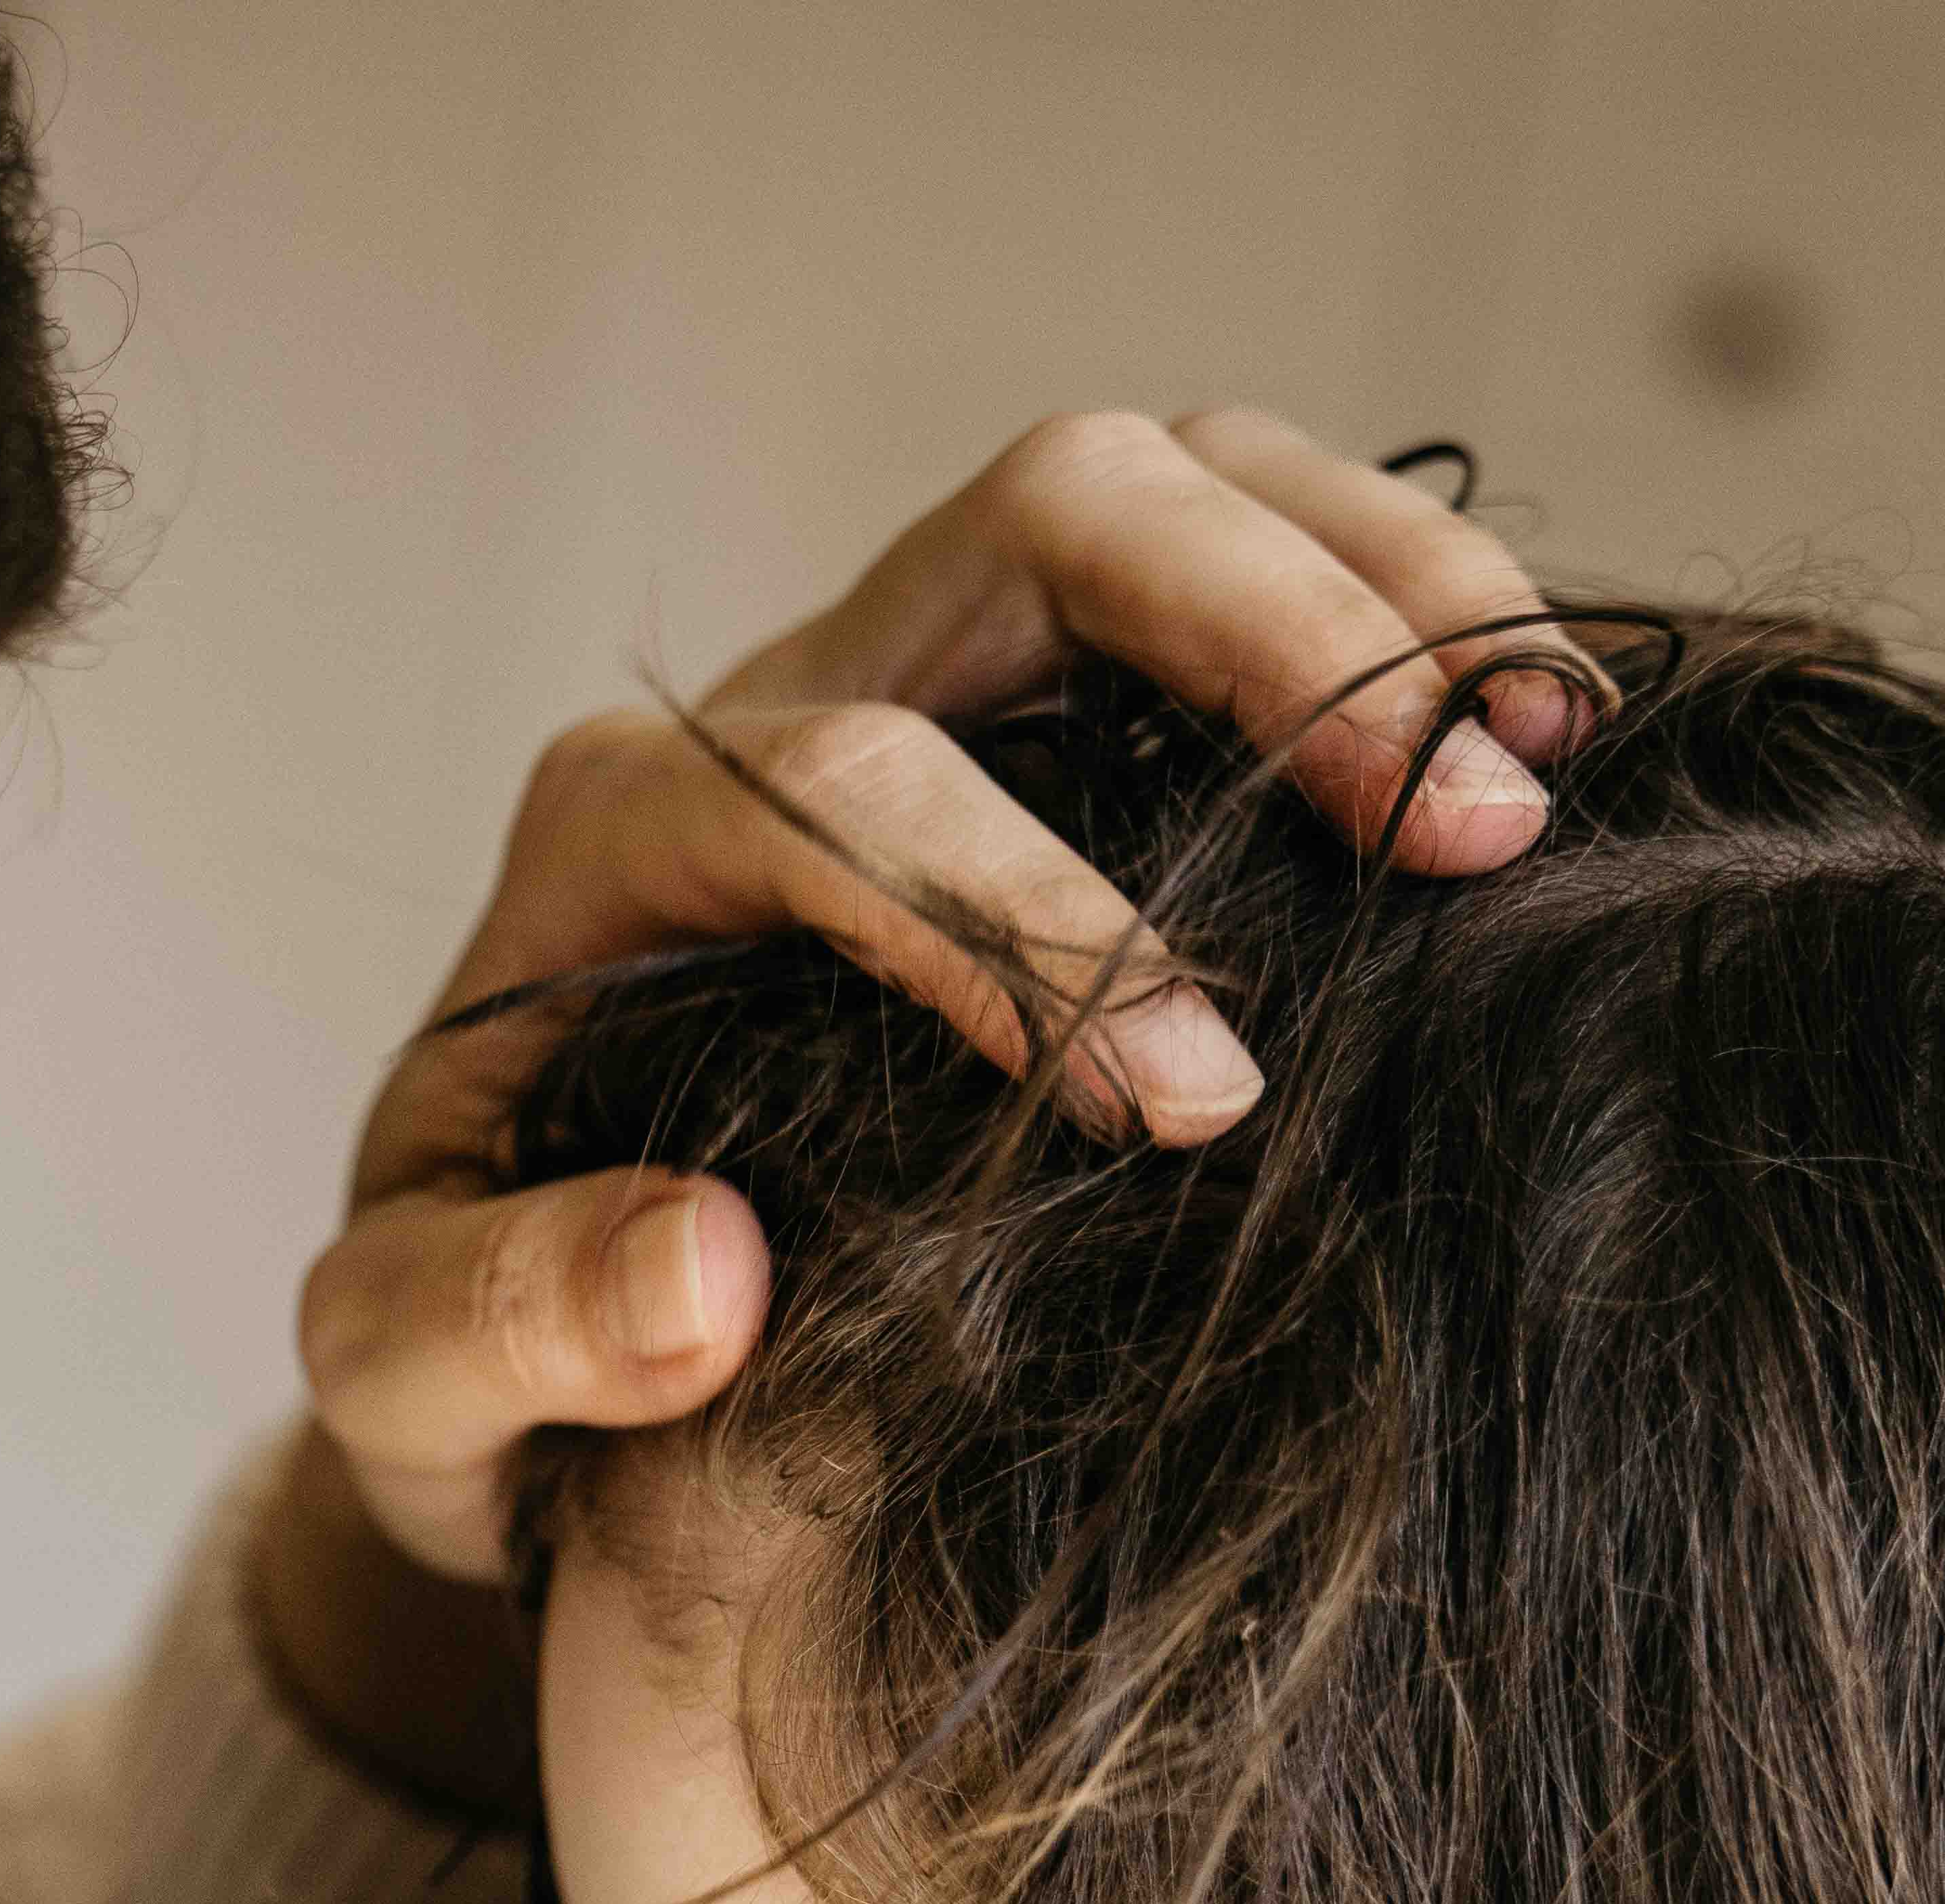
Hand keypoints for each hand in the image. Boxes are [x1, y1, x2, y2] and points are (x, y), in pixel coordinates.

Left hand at [305, 404, 1581, 1585]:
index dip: (1036, 922)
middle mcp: (779, 715)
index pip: (844, 798)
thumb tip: (703, 1274)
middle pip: (1044, 526)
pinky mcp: (1057, 724)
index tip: (1199, 1099)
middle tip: (1454, 834)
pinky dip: (1396, 605)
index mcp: (615, 840)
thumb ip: (498, 1328)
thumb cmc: (470, 1336)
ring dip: (1372, 584)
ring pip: (1167, 489)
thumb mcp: (406, 1373)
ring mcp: (932, 687)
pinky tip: (1534, 739)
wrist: (514, 1320)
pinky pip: (1238, 557)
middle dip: (1260, 643)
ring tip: (1538, 756)